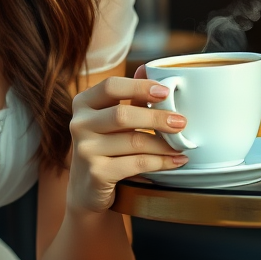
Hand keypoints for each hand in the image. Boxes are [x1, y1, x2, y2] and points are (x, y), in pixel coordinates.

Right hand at [66, 69, 188, 213]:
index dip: (139, 87)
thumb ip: (129, 97)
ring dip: (163, 144)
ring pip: (133, 141)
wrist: (87, 190)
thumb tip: (147, 69)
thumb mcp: (112, 120)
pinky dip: (161, 162)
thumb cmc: (105, 148)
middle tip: (181, 122)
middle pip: (122, 114)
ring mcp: (85, 149)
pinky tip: (175, 161)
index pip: (111, 86)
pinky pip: (136, 163)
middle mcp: (79, 123)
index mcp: (83, 103)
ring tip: (181, 146)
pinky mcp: (96, 173)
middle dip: (157, 118)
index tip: (165, 92)